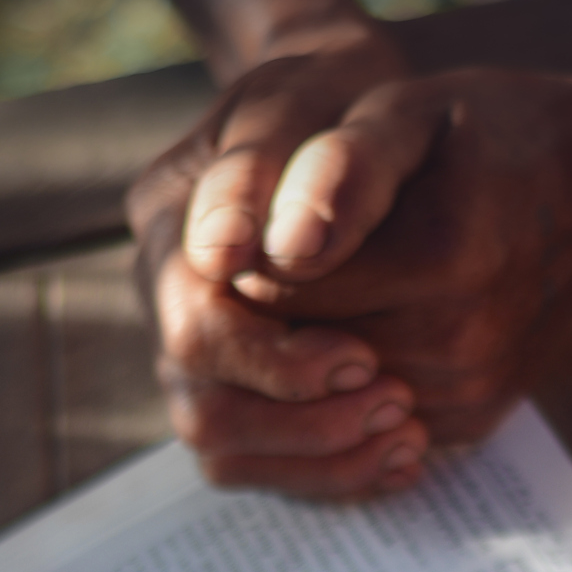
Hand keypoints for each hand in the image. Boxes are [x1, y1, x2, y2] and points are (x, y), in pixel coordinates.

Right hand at [128, 36, 432, 499]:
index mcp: (168, 227)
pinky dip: (334, 474)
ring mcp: (196, 355)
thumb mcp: (312, 99)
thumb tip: (250, 256)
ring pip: (228, 455)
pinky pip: (266, 469)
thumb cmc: (333, 96)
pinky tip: (404, 457)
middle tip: (398, 403)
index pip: (196, 330)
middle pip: (205, 411)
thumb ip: (280, 169)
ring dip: (322, 460)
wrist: (344, 110)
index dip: (278, 362)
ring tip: (407, 433)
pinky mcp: (241, 394)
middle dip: (306, 424)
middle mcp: (165, 300)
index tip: (366, 358)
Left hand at [130, 62, 571, 494]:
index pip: (275, 289)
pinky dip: (348, 386)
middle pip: (296, 354)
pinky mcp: (467, 425)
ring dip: (308, 354)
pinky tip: (369, 327)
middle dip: (271, 313)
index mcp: (439, 260)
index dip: (246, 259)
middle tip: (287, 256)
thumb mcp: (409, 112)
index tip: (259, 222)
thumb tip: (284, 248)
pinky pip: (365, 422)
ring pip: (325, 398)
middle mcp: (457, 344)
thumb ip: (340, 171)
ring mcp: (464, 394)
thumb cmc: (481, 139)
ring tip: (337, 285)